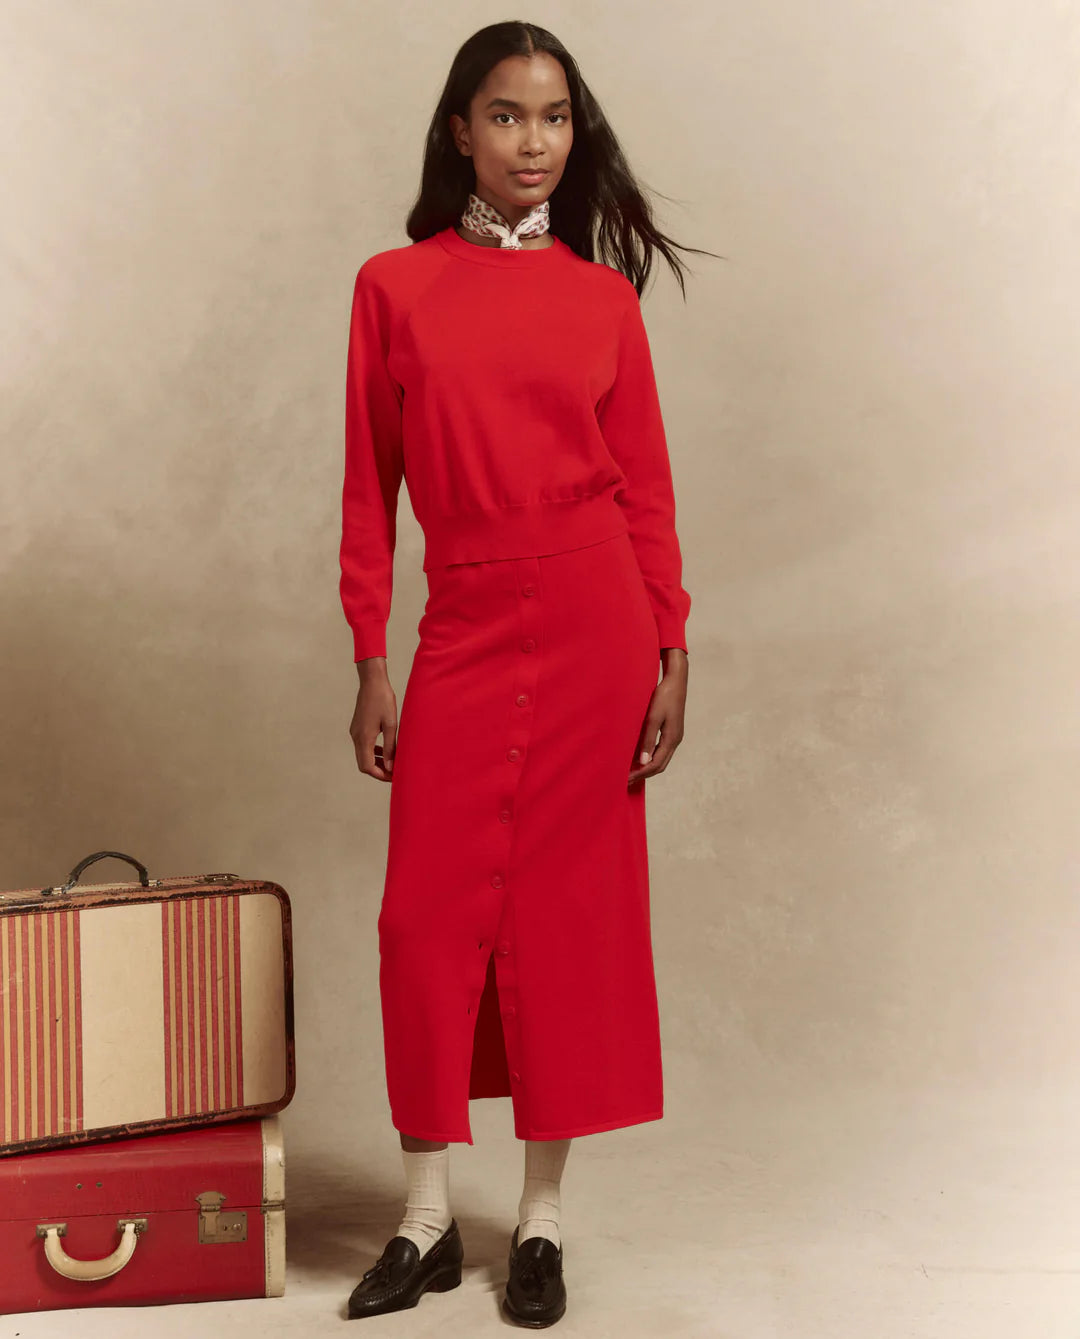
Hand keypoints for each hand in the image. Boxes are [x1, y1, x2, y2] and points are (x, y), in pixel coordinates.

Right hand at [350, 657, 397, 781]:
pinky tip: (386, 750)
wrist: (372, 681)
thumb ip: (391, 747)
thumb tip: (391, 767)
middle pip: (363, 764)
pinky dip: (373, 752)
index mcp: (364, 738)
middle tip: (394, 772)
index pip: (367, 767)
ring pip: (363, 756)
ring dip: (376, 762)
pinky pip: (363, 746)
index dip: (380, 775)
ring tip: (392, 763)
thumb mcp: (391, 724)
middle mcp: (356, 737)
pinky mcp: (357, 727)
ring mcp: (355, 732)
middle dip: (378, 771)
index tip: (394, 777)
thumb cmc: (384, 700)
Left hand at [628, 648, 687, 784]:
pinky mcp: (671, 732)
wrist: (676, 681)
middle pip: (660, 765)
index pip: (655, 764)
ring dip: (647, 768)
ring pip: (661, 759)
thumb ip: (648, 739)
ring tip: (631, 772)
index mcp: (672, 739)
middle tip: (626, 781)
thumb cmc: (663, 696)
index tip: (626, 779)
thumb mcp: (653, 717)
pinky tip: (639, 757)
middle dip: (643, 774)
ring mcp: (674, 737)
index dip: (640, 774)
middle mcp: (675, 741)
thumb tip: (644, 761)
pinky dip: (650, 758)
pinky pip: (661, 751)